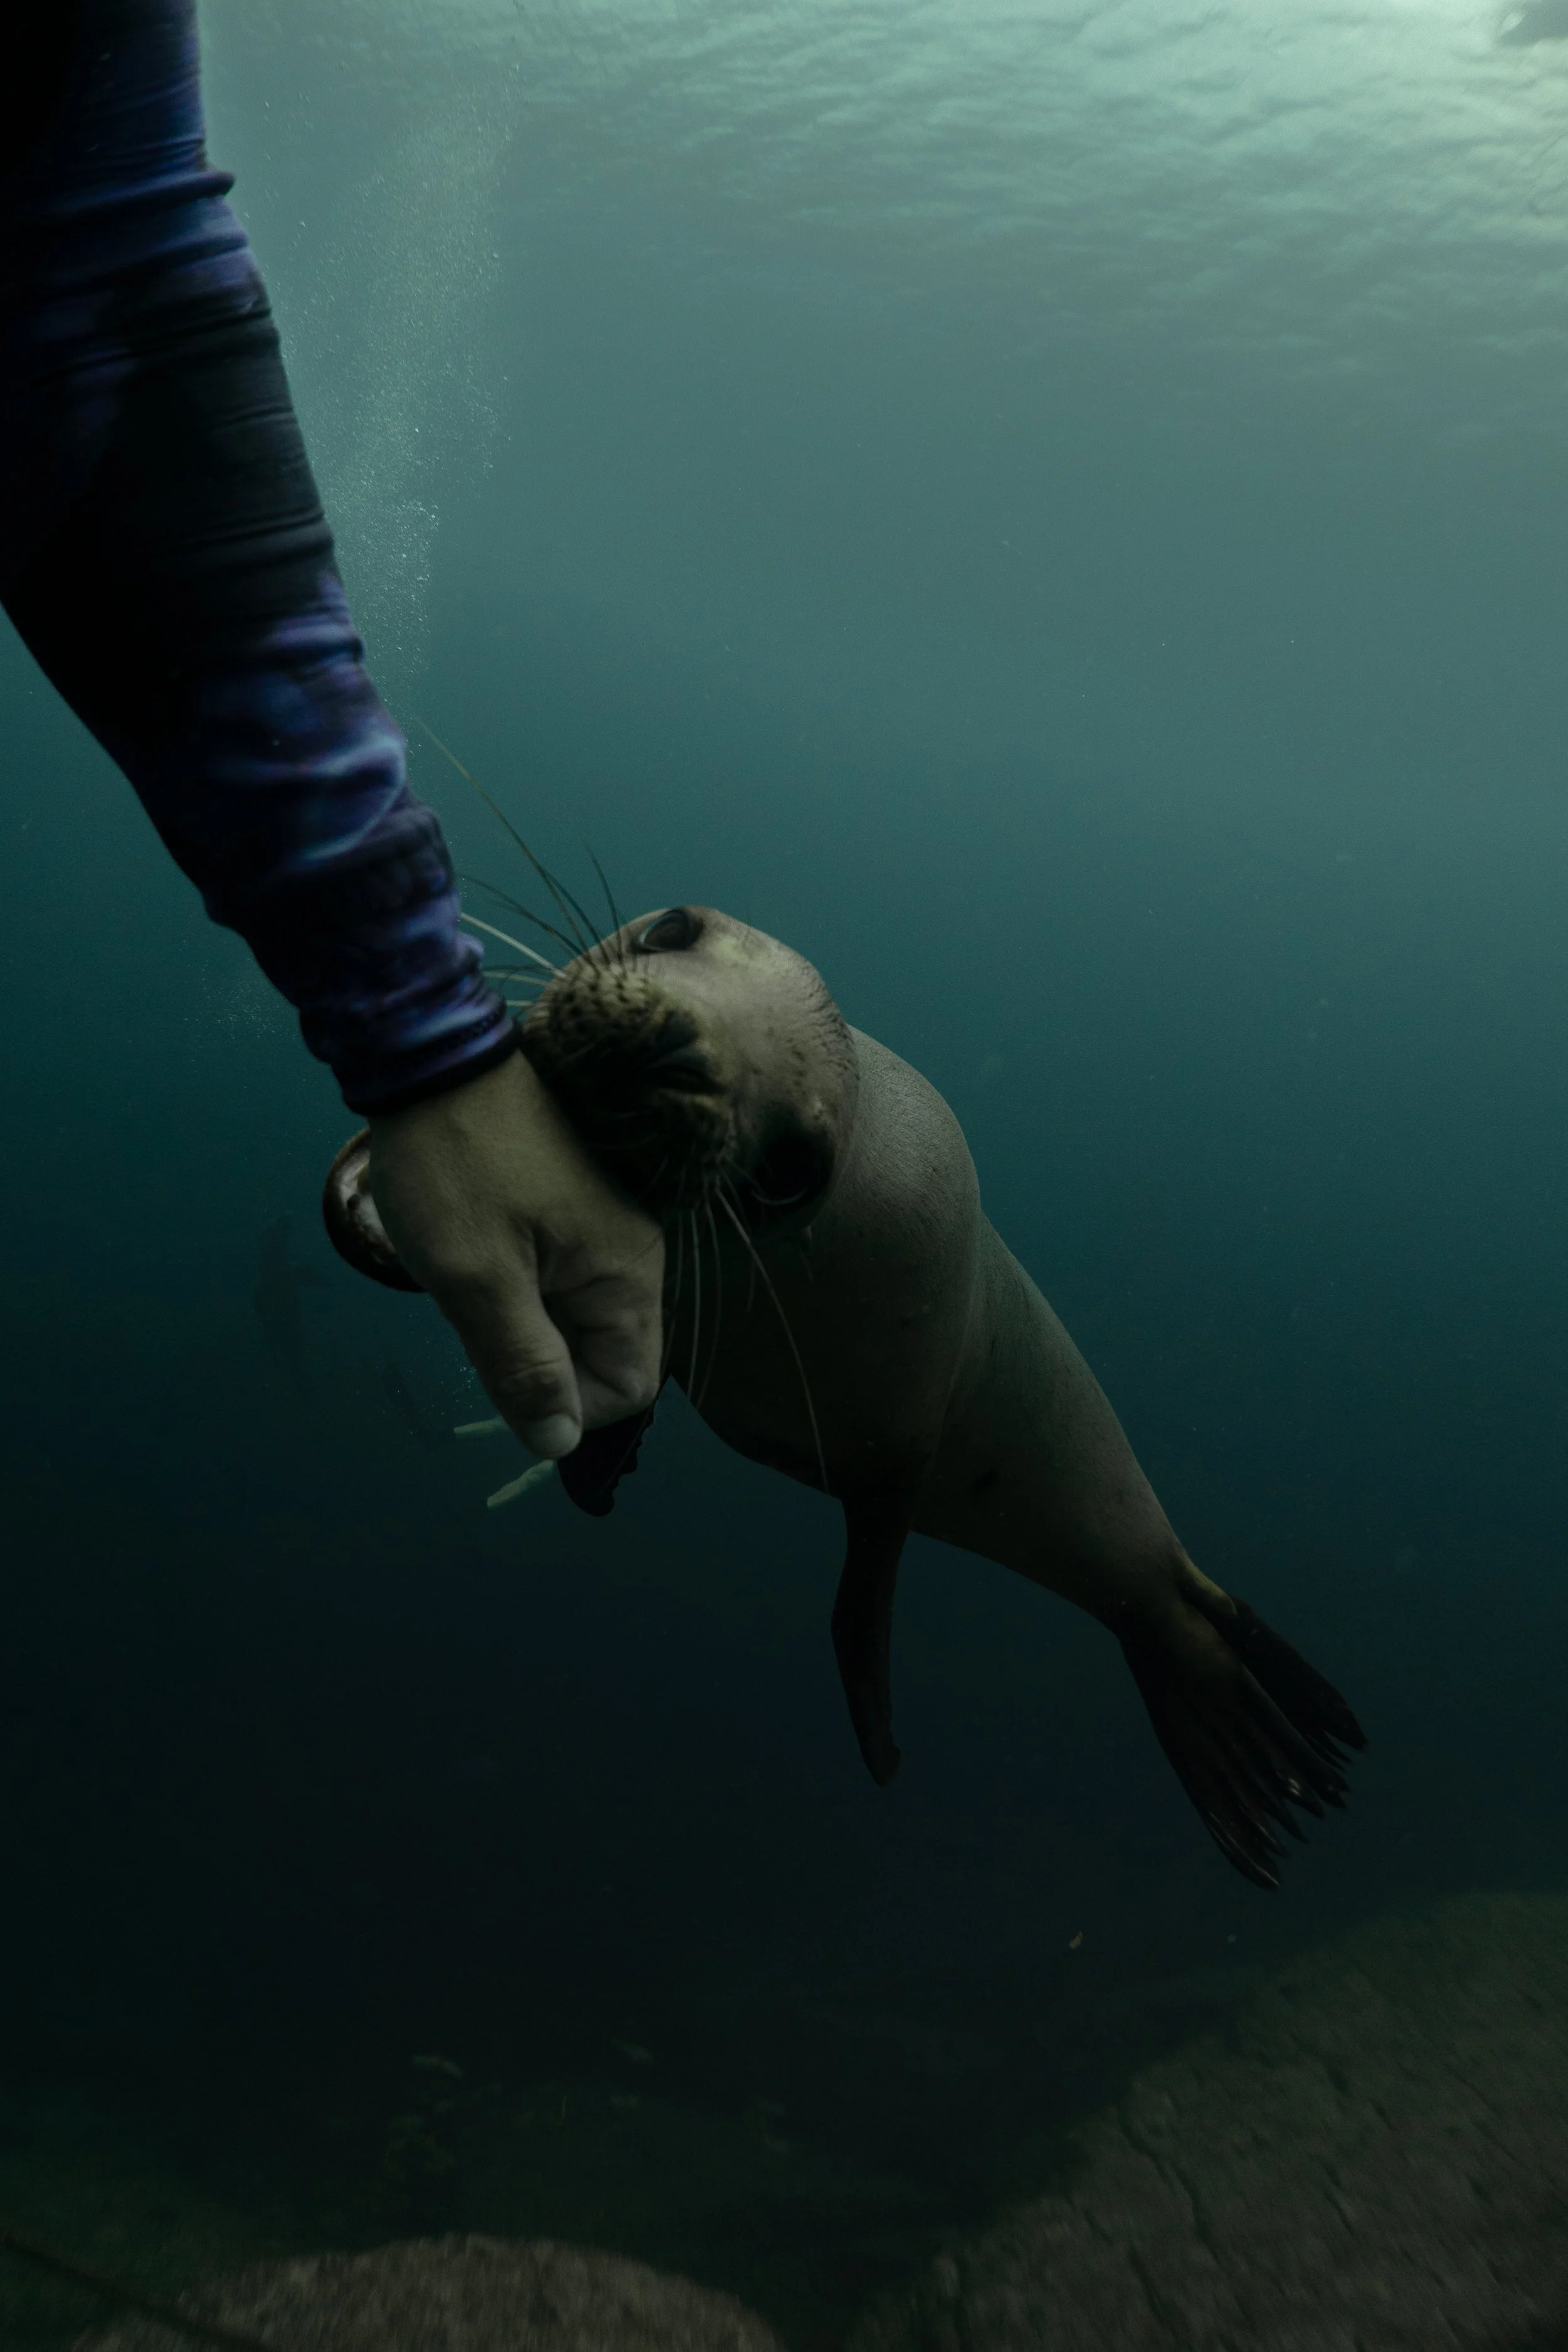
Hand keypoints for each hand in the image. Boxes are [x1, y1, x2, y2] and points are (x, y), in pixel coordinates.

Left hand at [367, 1050, 663, 1456]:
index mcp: (625, 1272)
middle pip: (601, 1355)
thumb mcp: (475, 1276)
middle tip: (472, 1311)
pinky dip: (513, 1284)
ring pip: (572, 1317)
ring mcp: (604, 1227)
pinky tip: (472, 1249)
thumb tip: (556, 1443)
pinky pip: (556, 1277)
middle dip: (534, 1357)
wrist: (433, 1057)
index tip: (500, 1373)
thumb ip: (522, 1364)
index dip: (567, 1406)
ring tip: (467, 1272)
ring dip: (517, 1319)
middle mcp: (632, 1252)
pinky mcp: (573, 1205)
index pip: (629, 1385)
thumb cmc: (454, 1164)